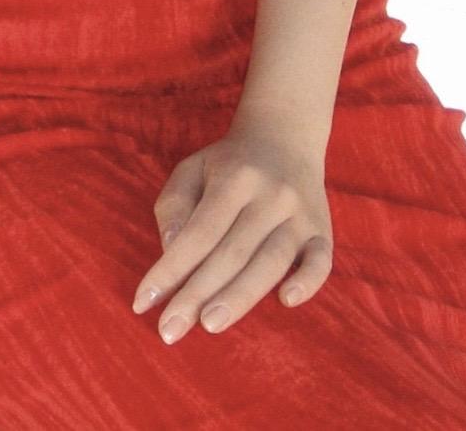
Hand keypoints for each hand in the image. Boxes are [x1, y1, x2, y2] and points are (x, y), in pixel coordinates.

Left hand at [131, 124, 332, 342]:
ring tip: (209, 324)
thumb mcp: (192, 168)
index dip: (170, 269)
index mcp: (234, 176)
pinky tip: (286, 301)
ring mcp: (300, 213)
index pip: (198, 231)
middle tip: (169, 330)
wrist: (287, 134)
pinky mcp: (323, 230)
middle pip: (232, 251)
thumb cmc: (229, 163)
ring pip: (271, 261)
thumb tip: (170, 250)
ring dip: (240, 296)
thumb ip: (175, 206)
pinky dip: (308, 281)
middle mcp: (270, 194)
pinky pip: (322, 260)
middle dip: (197, 293)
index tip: (143, 302)